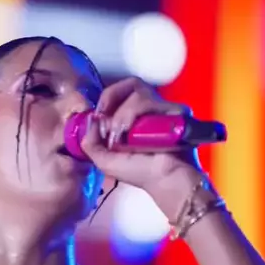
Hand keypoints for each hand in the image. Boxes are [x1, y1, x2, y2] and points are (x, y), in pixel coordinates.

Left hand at [79, 77, 210, 217]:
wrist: (165, 180)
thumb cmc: (139, 172)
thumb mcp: (104, 161)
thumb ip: (90, 143)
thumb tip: (91, 120)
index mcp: (133, 117)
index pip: (120, 93)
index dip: (106, 100)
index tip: (98, 116)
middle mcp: (149, 109)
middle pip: (130, 84)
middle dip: (111, 96)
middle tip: (104, 114)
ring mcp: (163, 108)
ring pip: (138, 92)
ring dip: (123, 113)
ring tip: (122, 133)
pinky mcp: (174, 110)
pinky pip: (150, 101)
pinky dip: (135, 113)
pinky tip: (134, 132)